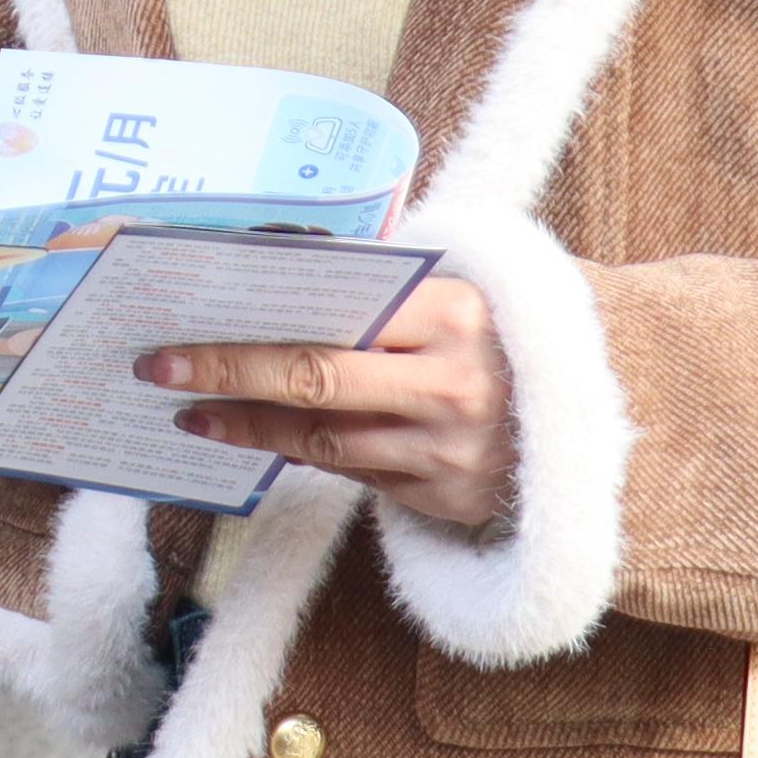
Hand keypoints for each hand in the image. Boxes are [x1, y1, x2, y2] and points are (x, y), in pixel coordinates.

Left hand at [143, 266, 515, 530]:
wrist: (597, 415)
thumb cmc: (500, 336)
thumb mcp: (461, 292)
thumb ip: (383, 283)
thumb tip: (271, 261)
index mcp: (456, 315)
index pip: (335, 322)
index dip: (256, 330)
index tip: (189, 324)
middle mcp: (453, 386)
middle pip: (316, 381)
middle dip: (229, 374)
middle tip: (160, 369)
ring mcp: (448, 451)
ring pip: (324, 440)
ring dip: (249, 427)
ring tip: (192, 413)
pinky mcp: (444, 497)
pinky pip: (352, 473)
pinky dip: (297, 453)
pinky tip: (254, 438)